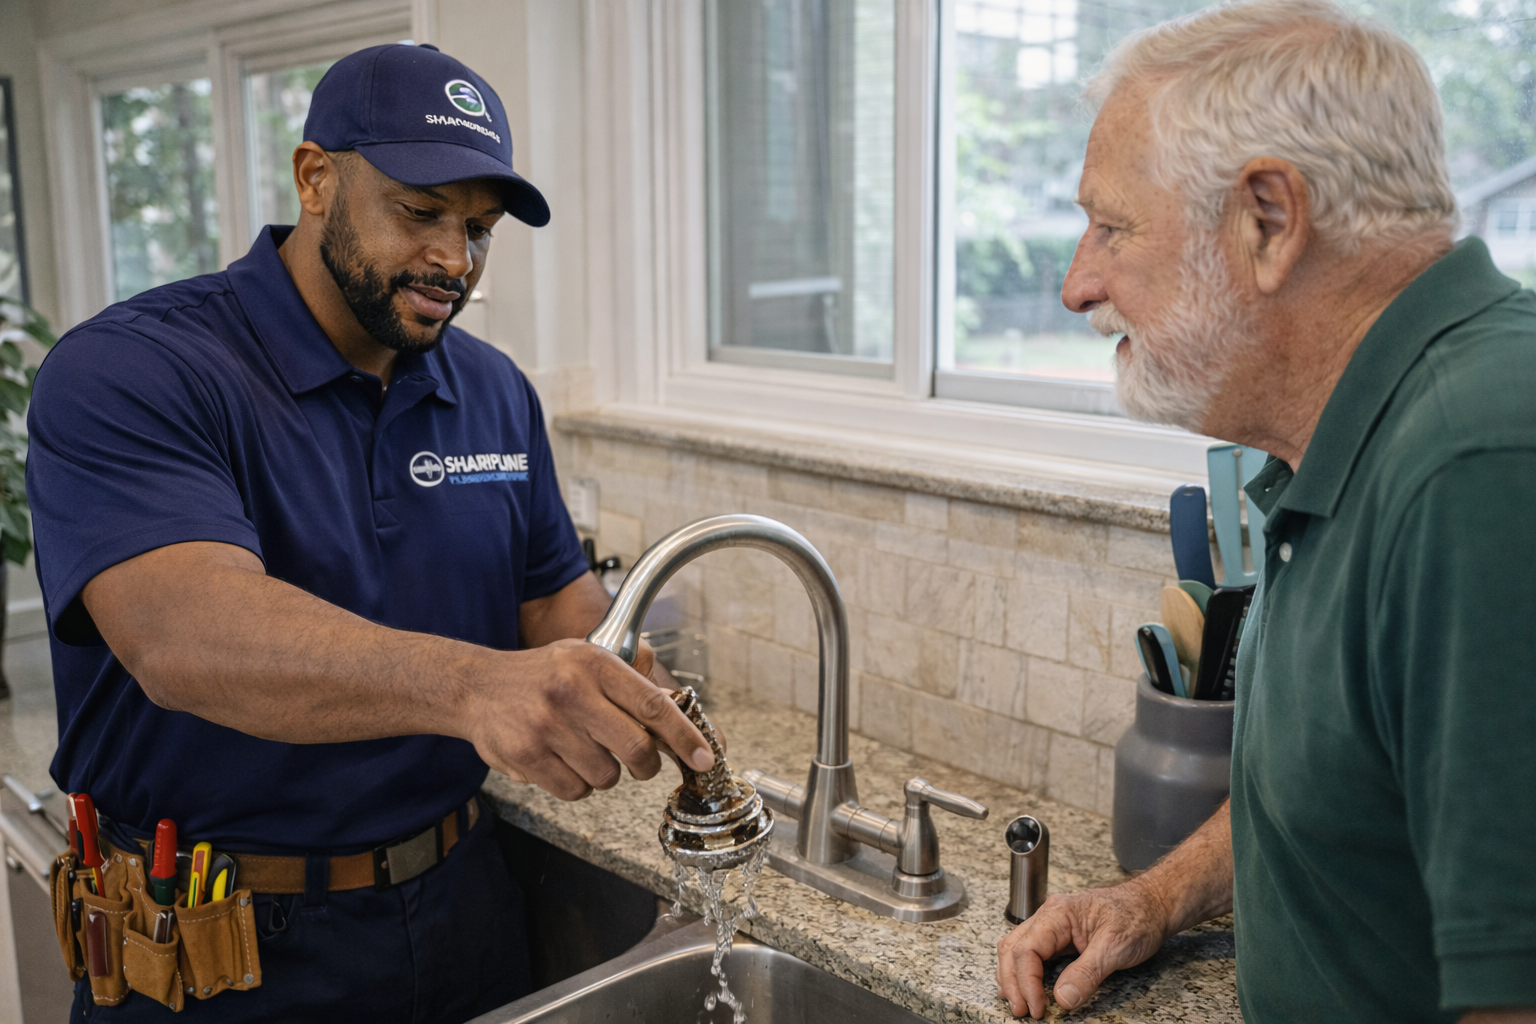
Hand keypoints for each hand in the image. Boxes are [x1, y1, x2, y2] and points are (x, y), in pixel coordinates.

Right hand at [467, 638, 714, 800]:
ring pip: (606, 776)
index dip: (684, 735)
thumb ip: (631, 685)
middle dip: (645, 765)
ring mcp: (546, 726)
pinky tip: (562, 761)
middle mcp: (571, 692)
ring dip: (603, 773)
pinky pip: (575, 791)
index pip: (652, 705)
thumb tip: (679, 713)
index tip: (705, 756)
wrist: (475, 687)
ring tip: (582, 750)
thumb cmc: (543, 675)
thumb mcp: (587, 661)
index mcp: (594, 664)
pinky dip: (576, 785)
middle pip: (635, 749)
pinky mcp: (526, 756)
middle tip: (639, 763)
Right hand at [997, 879, 1171, 1017]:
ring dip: (1013, 977)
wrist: (1153, 905)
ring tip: (1019, 1002)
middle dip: (1013, 982)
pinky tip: (1026, 987)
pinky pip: (1031, 952)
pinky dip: (1024, 971)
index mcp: (1059, 913)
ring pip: (1017, 949)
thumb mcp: (1116, 947)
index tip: (1038, 1008)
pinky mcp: (1060, 936)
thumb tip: (1062, 999)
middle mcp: (1050, 916)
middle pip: (1013, 948)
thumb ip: (1087, 973)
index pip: (1027, 949)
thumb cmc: (1138, 917)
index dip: (1027, 982)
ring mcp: (1052, 925)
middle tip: (1022, 1011)